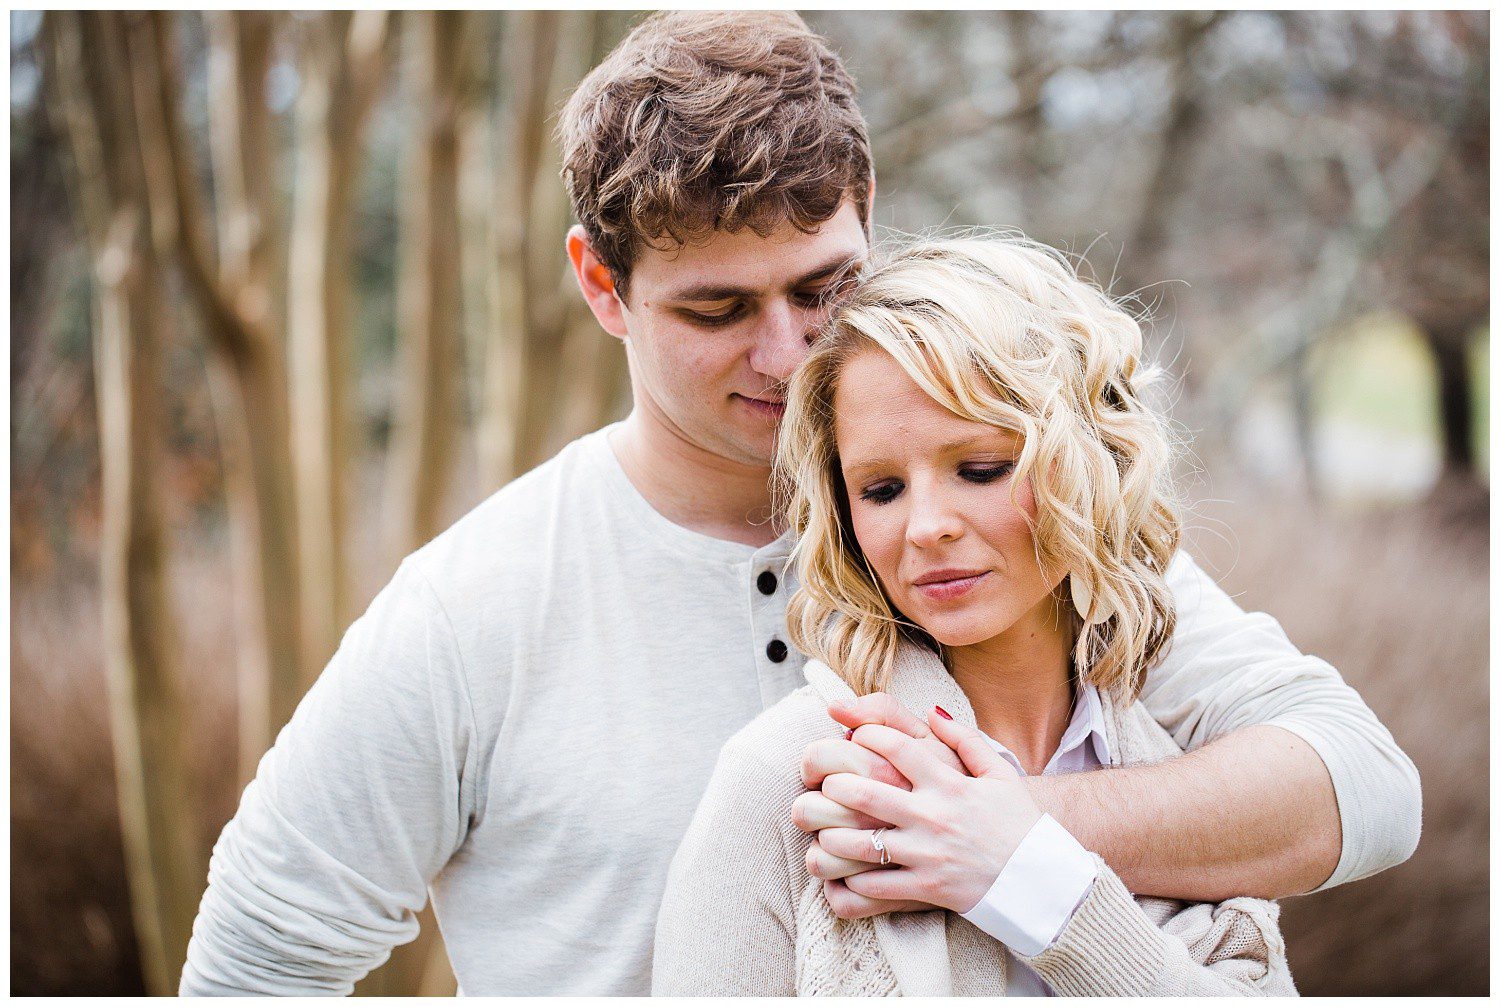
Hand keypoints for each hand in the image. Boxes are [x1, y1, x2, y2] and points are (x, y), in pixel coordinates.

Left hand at [807, 707, 1042, 918]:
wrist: (1039, 880)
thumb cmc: (1018, 823)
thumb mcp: (1000, 773)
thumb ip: (965, 739)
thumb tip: (932, 711)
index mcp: (949, 783)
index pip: (896, 746)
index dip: (867, 735)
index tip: (853, 736)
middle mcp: (933, 816)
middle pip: (866, 791)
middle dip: (836, 784)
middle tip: (826, 783)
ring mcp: (927, 854)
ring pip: (861, 842)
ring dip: (832, 833)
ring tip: (823, 827)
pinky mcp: (925, 888)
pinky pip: (875, 885)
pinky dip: (851, 878)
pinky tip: (841, 870)